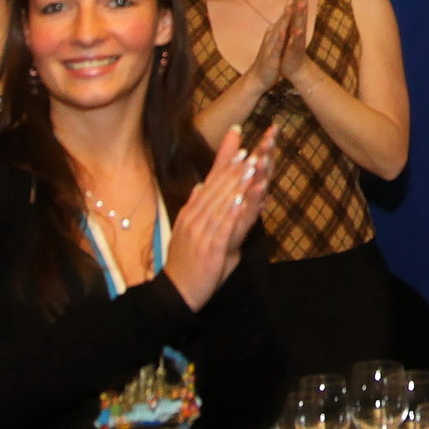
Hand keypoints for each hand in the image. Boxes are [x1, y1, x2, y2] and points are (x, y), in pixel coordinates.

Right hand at [165, 123, 275, 310]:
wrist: (176, 292)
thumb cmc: (186, 262)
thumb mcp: (187, 230)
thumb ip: (196, 208)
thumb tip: (200, 187)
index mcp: (192, 211)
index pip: (210, 179)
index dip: (225, 158)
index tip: (238, 137)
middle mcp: (195, 216)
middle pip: (217, 186)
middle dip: (235, 166)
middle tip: (250, 146)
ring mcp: (202, 231)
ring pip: (222, 201)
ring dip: (238, 182)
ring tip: (252, 164)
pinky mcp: (211, 246)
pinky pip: (226, 225)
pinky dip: (237, 209)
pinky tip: (246, 197)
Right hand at [246, 0, 306, 92]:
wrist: (259, 77)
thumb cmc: (270, 57)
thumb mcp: (278, 40)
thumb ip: (282, 27)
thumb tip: (288, 15)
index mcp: (277, 30)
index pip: (288, 12)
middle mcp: (273, 34)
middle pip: (284, 15)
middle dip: (291, 1)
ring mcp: (271, 44)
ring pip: (280, 28)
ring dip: (285, 18)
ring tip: (291, 6)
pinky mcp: (271, 55)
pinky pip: (276, 46)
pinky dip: (280, 38)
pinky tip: (284, 31)